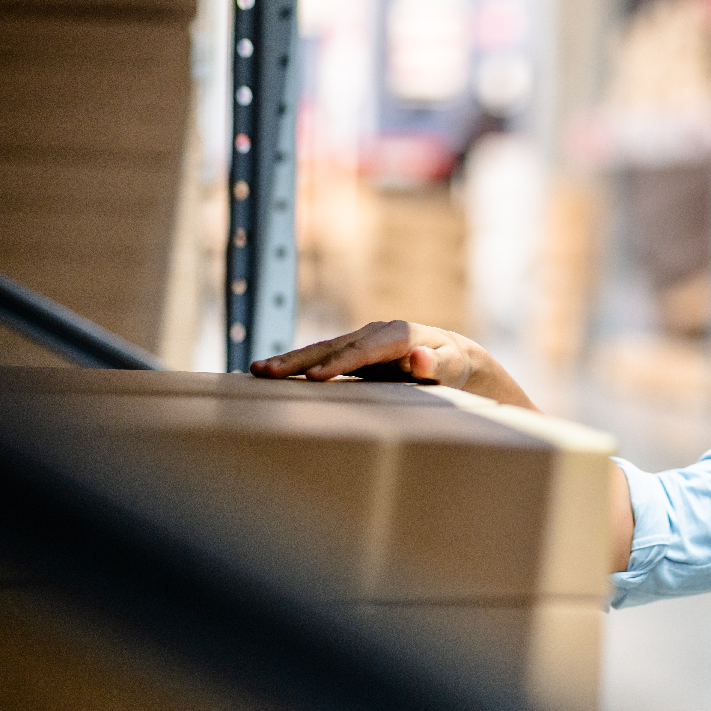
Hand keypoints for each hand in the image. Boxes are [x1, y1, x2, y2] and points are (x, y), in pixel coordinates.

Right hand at [250, 320, 538, 410]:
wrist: (452, 356)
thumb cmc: (455, 365)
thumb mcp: (454, 367)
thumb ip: (439, 364)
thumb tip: (422, 357)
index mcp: (398, 335)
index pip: (364, 351)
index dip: (339, 364)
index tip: (314, 377)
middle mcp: (374, 332)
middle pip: (333, 346)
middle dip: (298, 359)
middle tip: (265, 371)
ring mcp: (360, 340)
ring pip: (320, 349)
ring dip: (288, 361)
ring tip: (256, 371)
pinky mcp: (352, 351)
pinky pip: (321, 357)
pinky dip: (296, 364)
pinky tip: (270, 374)